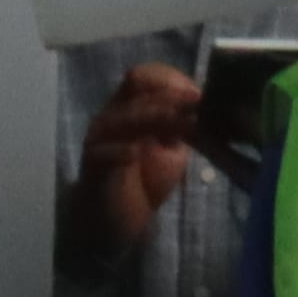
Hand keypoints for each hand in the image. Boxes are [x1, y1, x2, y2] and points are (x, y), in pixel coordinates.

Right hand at [79, 62, 201, 254]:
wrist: (116, 219)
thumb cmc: (145, 180)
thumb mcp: (173, 147)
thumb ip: (182, 125)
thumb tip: (205, 105)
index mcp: (129, 107)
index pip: (142, 76)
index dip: (169, 80)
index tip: (198, 96)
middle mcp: (111, 116)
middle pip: (135, 89)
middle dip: (171, 96)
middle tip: (198, 104)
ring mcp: (98, 139)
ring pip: (123, 117)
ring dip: (156, 117)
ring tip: (184, 126)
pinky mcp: (92, 165)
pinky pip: (104, 152)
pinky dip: (122, 150)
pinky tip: (137, 153)